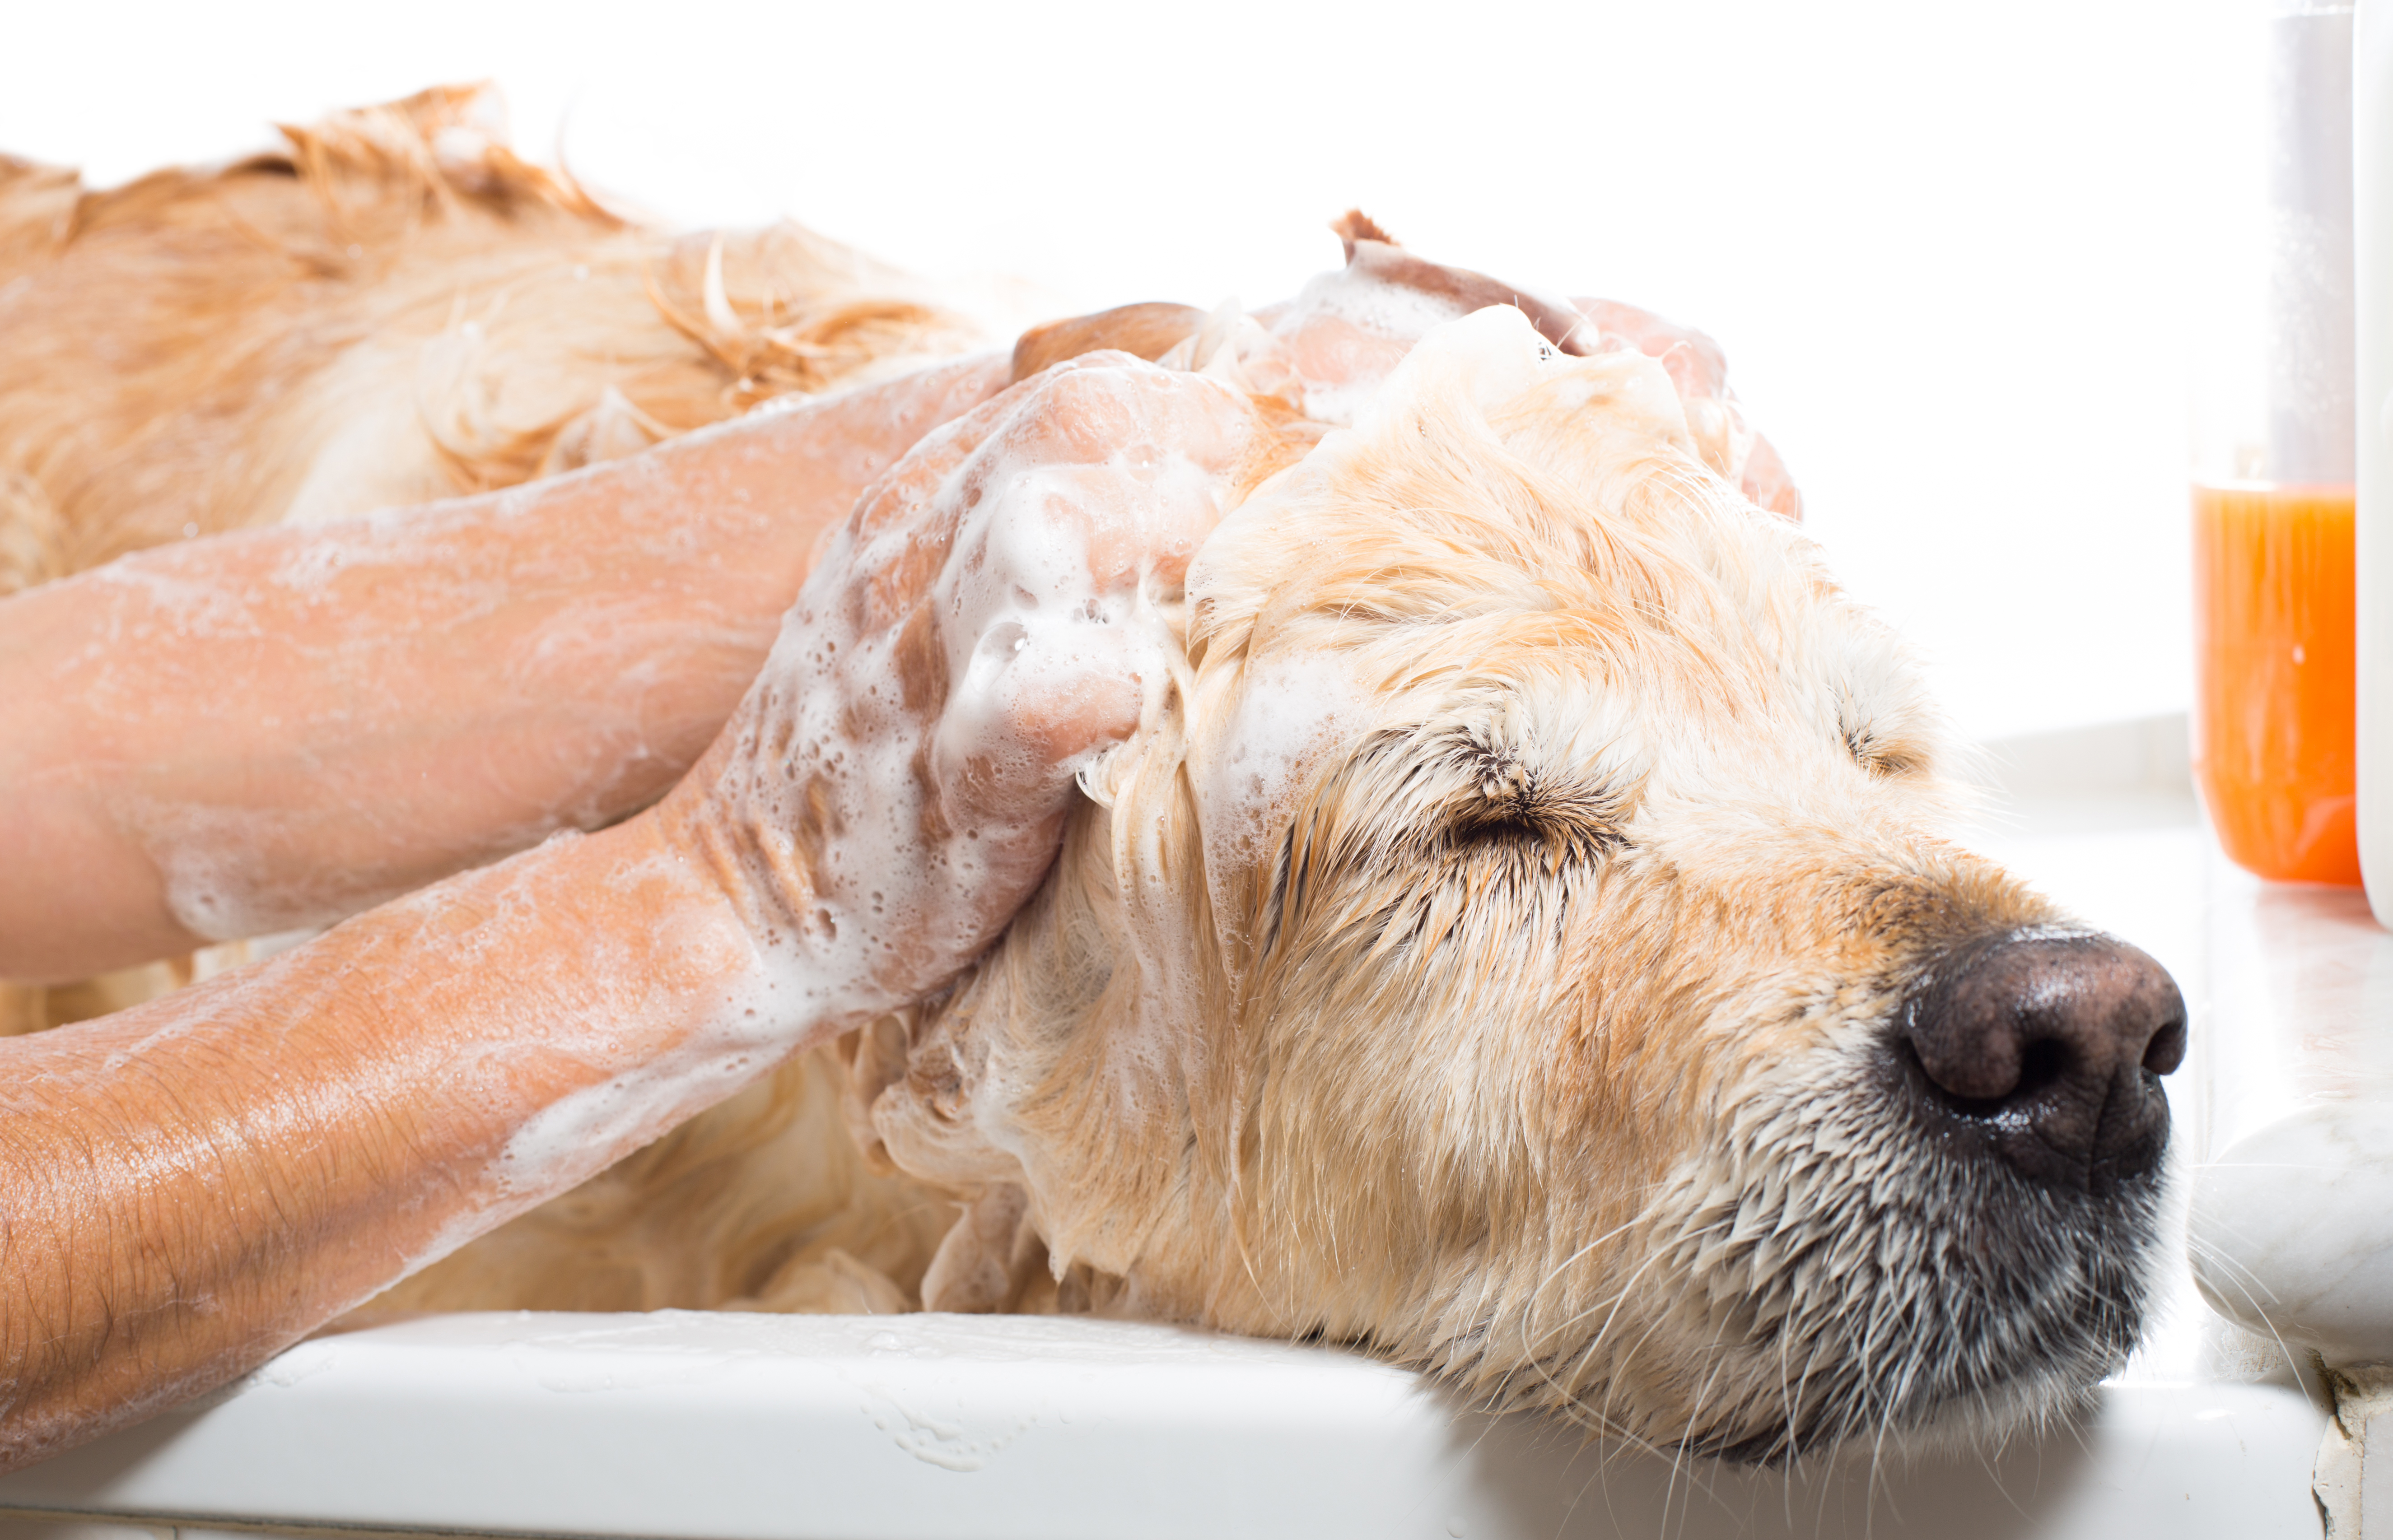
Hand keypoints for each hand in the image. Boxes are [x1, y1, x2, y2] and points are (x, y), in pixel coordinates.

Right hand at [656, 352, 1274, 1027]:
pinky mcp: (949, 786)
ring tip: (1202, 603)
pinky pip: (1035, 704)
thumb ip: (1028, 532)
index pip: (1077, 389)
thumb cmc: (869, 750)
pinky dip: (1104, 691)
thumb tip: (1185, 488)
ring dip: (1155, 545)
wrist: (731, 900)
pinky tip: (1141, 701)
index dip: (1186, 418)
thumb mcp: (924, 603)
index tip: (1245, 487)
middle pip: (1079, 422)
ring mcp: (924, 666)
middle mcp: (915, 559)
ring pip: (1051, 528)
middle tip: (1249, 538)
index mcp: (916, 505)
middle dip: (1189, 459)